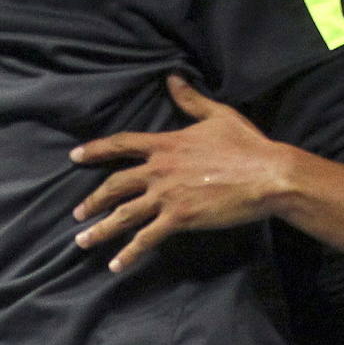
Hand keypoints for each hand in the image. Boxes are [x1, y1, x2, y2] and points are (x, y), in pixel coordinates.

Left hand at [70, 76, 287, 271]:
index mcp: (167, 144)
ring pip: (123, 215)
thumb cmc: (246, 144)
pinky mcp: (179, 219)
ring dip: (100, 230)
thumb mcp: (219, 115)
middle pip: (115, 185)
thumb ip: (191, 100)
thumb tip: (172, 78)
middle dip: (93, 200)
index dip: (96, 149)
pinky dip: (128, 253)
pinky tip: (115, 265)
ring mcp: (168, 196)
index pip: (123, 144)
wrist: (266, 174)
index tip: (75, 156)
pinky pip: (146, 238)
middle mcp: (160, 170)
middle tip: (78, 213)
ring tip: (82, 241)